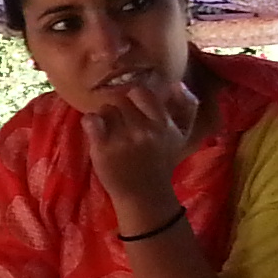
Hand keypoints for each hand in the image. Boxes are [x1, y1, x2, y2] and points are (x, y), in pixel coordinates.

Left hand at [82, 71, 197, 234]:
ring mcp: (122, 140)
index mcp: (163, 124)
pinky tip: (97, 133)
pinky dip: (91, 124)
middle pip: (119, 100)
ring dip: (105, 118)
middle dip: (119, 110)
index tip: (134, 109)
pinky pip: (91, 120)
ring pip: (105, 109)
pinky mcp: (103, 149)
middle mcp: (144, 130)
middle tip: (121, 124)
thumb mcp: (182, 135)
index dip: (133, 98)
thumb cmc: (162, 162)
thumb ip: (187, 107)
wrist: (144, 195)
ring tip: (111, 132)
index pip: (141, 92)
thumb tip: (177, 83)